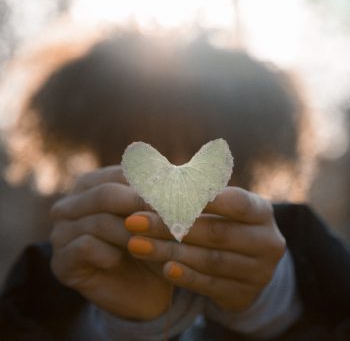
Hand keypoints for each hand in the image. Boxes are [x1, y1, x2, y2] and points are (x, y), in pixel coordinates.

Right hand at [50, 166, 172, 320]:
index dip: (148, 185)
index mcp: (93, 184)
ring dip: (131, 234)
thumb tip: (168, 172)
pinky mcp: (61, 261)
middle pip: (105, 194)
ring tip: (152, 243)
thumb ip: (156, 194)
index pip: (118, 174)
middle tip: (168, 217)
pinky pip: (85, 247)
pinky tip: (120, 259)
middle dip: (139, 206)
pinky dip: (109, 252)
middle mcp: (72, 204)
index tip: (175, 196)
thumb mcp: (157, 217)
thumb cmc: (151, 243)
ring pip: (98, 222)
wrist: (143, 290)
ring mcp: (62, 232)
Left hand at [125, 187, 285, 311]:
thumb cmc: (224, 222)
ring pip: (210, 261)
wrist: (246, 264)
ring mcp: (259, 271)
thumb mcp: (219, 206)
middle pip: (216, 233)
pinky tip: (163, 268)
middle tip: (134, 221)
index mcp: (261, 211)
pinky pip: (211, 285)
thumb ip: (195, 191)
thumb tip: (155, 176)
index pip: (235, 202)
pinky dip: (186, 276)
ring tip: (136, 245)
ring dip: (169, 252)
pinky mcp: (245, 294)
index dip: (201, 198)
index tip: (163, 194)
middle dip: (171, 226)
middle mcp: (267, 241)